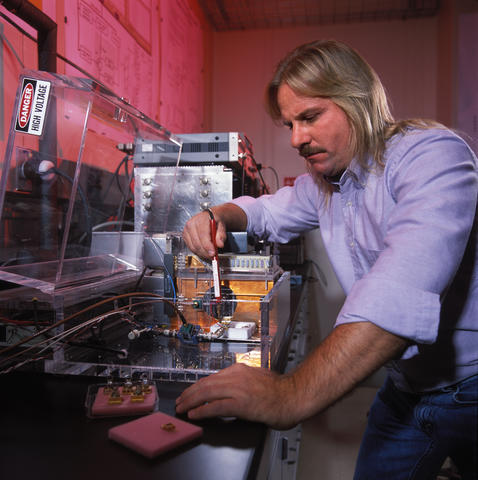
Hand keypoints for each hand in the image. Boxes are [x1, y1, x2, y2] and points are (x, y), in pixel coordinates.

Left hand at [175, 363, 298, 429]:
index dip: (198, 386)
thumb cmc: (280, 390)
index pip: (213, 377)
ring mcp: (239, 389)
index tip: (189, 392)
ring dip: (191, 401)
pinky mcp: (241, 403)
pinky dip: (203, 410)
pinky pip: (216, 407)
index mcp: (240, 369)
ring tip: (182, 407)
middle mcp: (237, 376)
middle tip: (180, 400)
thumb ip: (243, 381)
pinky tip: (194, 414)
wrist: (295, 395)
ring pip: (207, 393)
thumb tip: (231, 390)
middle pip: (206, 384)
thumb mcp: (258, 378)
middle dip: (190, 393)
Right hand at [183, 209, 226, 258]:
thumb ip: (221, 235)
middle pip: (197, 243)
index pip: (203, 235)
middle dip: (206, 252)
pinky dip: (198, 252)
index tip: (213, 253)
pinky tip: (204, 252)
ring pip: (193, 247)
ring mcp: (186, 230)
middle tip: (213, 256)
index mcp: (200, 219)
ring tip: (210, 255)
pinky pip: (190, 248)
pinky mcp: (185, 236)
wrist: (208, 217)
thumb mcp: (221, 225)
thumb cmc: (214, 221)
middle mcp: (191, 224)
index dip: (208, 246)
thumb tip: (220, 244)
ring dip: (202, 254)